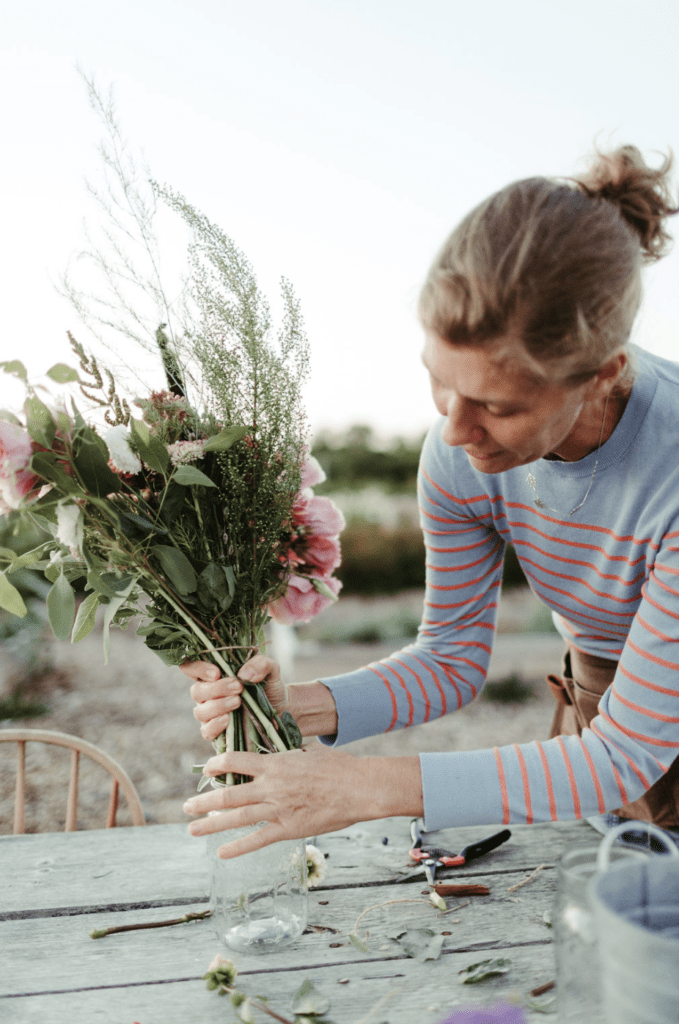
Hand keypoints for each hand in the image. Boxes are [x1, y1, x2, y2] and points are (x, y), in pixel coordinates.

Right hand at [180, 655, 288, 741]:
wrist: (281, 711)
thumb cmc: (269, 686)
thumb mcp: (271, 669)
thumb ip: (260, 663)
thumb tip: (243, 674)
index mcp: (215, 674)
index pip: (191, 667)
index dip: (197, 668)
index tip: (217, 672)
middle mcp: (208, 693)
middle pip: (196, 691)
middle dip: (216, 689)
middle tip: (238, 687)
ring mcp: (211, 714)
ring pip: (200, 711)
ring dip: (218, 706)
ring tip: (238, 702)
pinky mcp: (217, 732)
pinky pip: (206, 731)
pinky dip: (215, 725)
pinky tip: (228, 720)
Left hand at [183, 747, 423, 856]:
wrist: (359, 787)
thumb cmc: (338, 767)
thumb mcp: (309, 752)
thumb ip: (290, 754)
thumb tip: (282, 751)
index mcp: (276, 764)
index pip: (236, 760)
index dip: (217, 765)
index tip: (206, 769)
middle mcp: (271, 785)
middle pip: (229, 792)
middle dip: (204, 800)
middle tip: (187, 806)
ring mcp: (278, 808)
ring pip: (237, 816)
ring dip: (211, 823)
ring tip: (192, 828)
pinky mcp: (288, 828)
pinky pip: (257, 839)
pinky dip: (237, 847)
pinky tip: (221, 852)